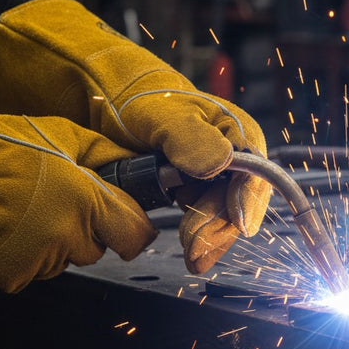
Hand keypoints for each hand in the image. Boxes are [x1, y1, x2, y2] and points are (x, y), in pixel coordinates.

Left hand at [0, 0, 271, 271]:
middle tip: (196, 252)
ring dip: (208, 237)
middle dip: (221, 229)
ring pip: (219, 216)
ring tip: (191, 255)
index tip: (236, 227)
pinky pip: (199, 217)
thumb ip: (188, 137)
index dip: (247, 204)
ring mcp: (206, 174)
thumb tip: (222, 164)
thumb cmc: (128, 94)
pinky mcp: (184, 189)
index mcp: (235, 131)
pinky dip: (193, 232)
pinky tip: (181, 243)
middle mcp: (229, 155)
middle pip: (238, 203)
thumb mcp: (157, 112)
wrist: (90, 94)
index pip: (257, 176)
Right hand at [0, 33, 155, 291]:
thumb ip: (107, 156)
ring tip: (19, 212)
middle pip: (94, 251)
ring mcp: (38, 262)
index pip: (136, 236)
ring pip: (58, 263)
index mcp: (89, 202)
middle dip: (80, 233)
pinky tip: (1, 229)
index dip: (130, 229)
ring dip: (47, 245)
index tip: (122, 223)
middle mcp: (68, 237)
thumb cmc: (1, 145)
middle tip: (52, 205)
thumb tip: (137, 164)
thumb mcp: (65, 135)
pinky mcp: (9, 278)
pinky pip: (25, 273)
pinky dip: (15, 258)